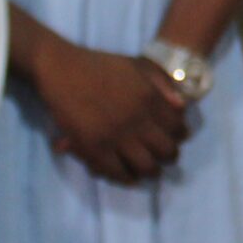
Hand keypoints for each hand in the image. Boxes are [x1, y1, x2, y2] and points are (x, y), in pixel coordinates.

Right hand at [32, 39, 187, 184]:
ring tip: (146, 170)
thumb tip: (182, 107)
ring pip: (145, 166)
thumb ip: (161, 84)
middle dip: (167, 157)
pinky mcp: (94, 147)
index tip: (173, 139)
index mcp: (149, 98)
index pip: (178, 128)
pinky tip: (128, 176)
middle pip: (166, 151)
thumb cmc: (98, 64)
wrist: (61, 67)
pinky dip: (125, 177)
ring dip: (149, 171)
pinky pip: (116, 172)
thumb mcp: (136, 66)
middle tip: (161, 158)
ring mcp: (115, 135)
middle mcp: (137, 118)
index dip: (178, 136)